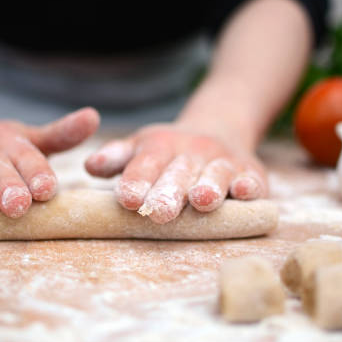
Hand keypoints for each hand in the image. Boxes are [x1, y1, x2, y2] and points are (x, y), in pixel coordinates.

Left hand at [85, 124, 267, 223]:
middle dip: (169, 192)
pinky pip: (251, 180)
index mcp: (160, 147)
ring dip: (210, 187)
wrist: (220, 129)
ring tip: (201, 202)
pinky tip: (244, 193)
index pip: (146, 163)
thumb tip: (89, 165)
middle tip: (159, 212)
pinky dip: (249, 186)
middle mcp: (192, 153)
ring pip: (216, 175)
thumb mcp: (141, 148)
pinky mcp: (250, 173)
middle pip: (179, 173)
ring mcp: (222, 162)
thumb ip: (117, 158)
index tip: (128, 199)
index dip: (137, 180)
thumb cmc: (168, 152)